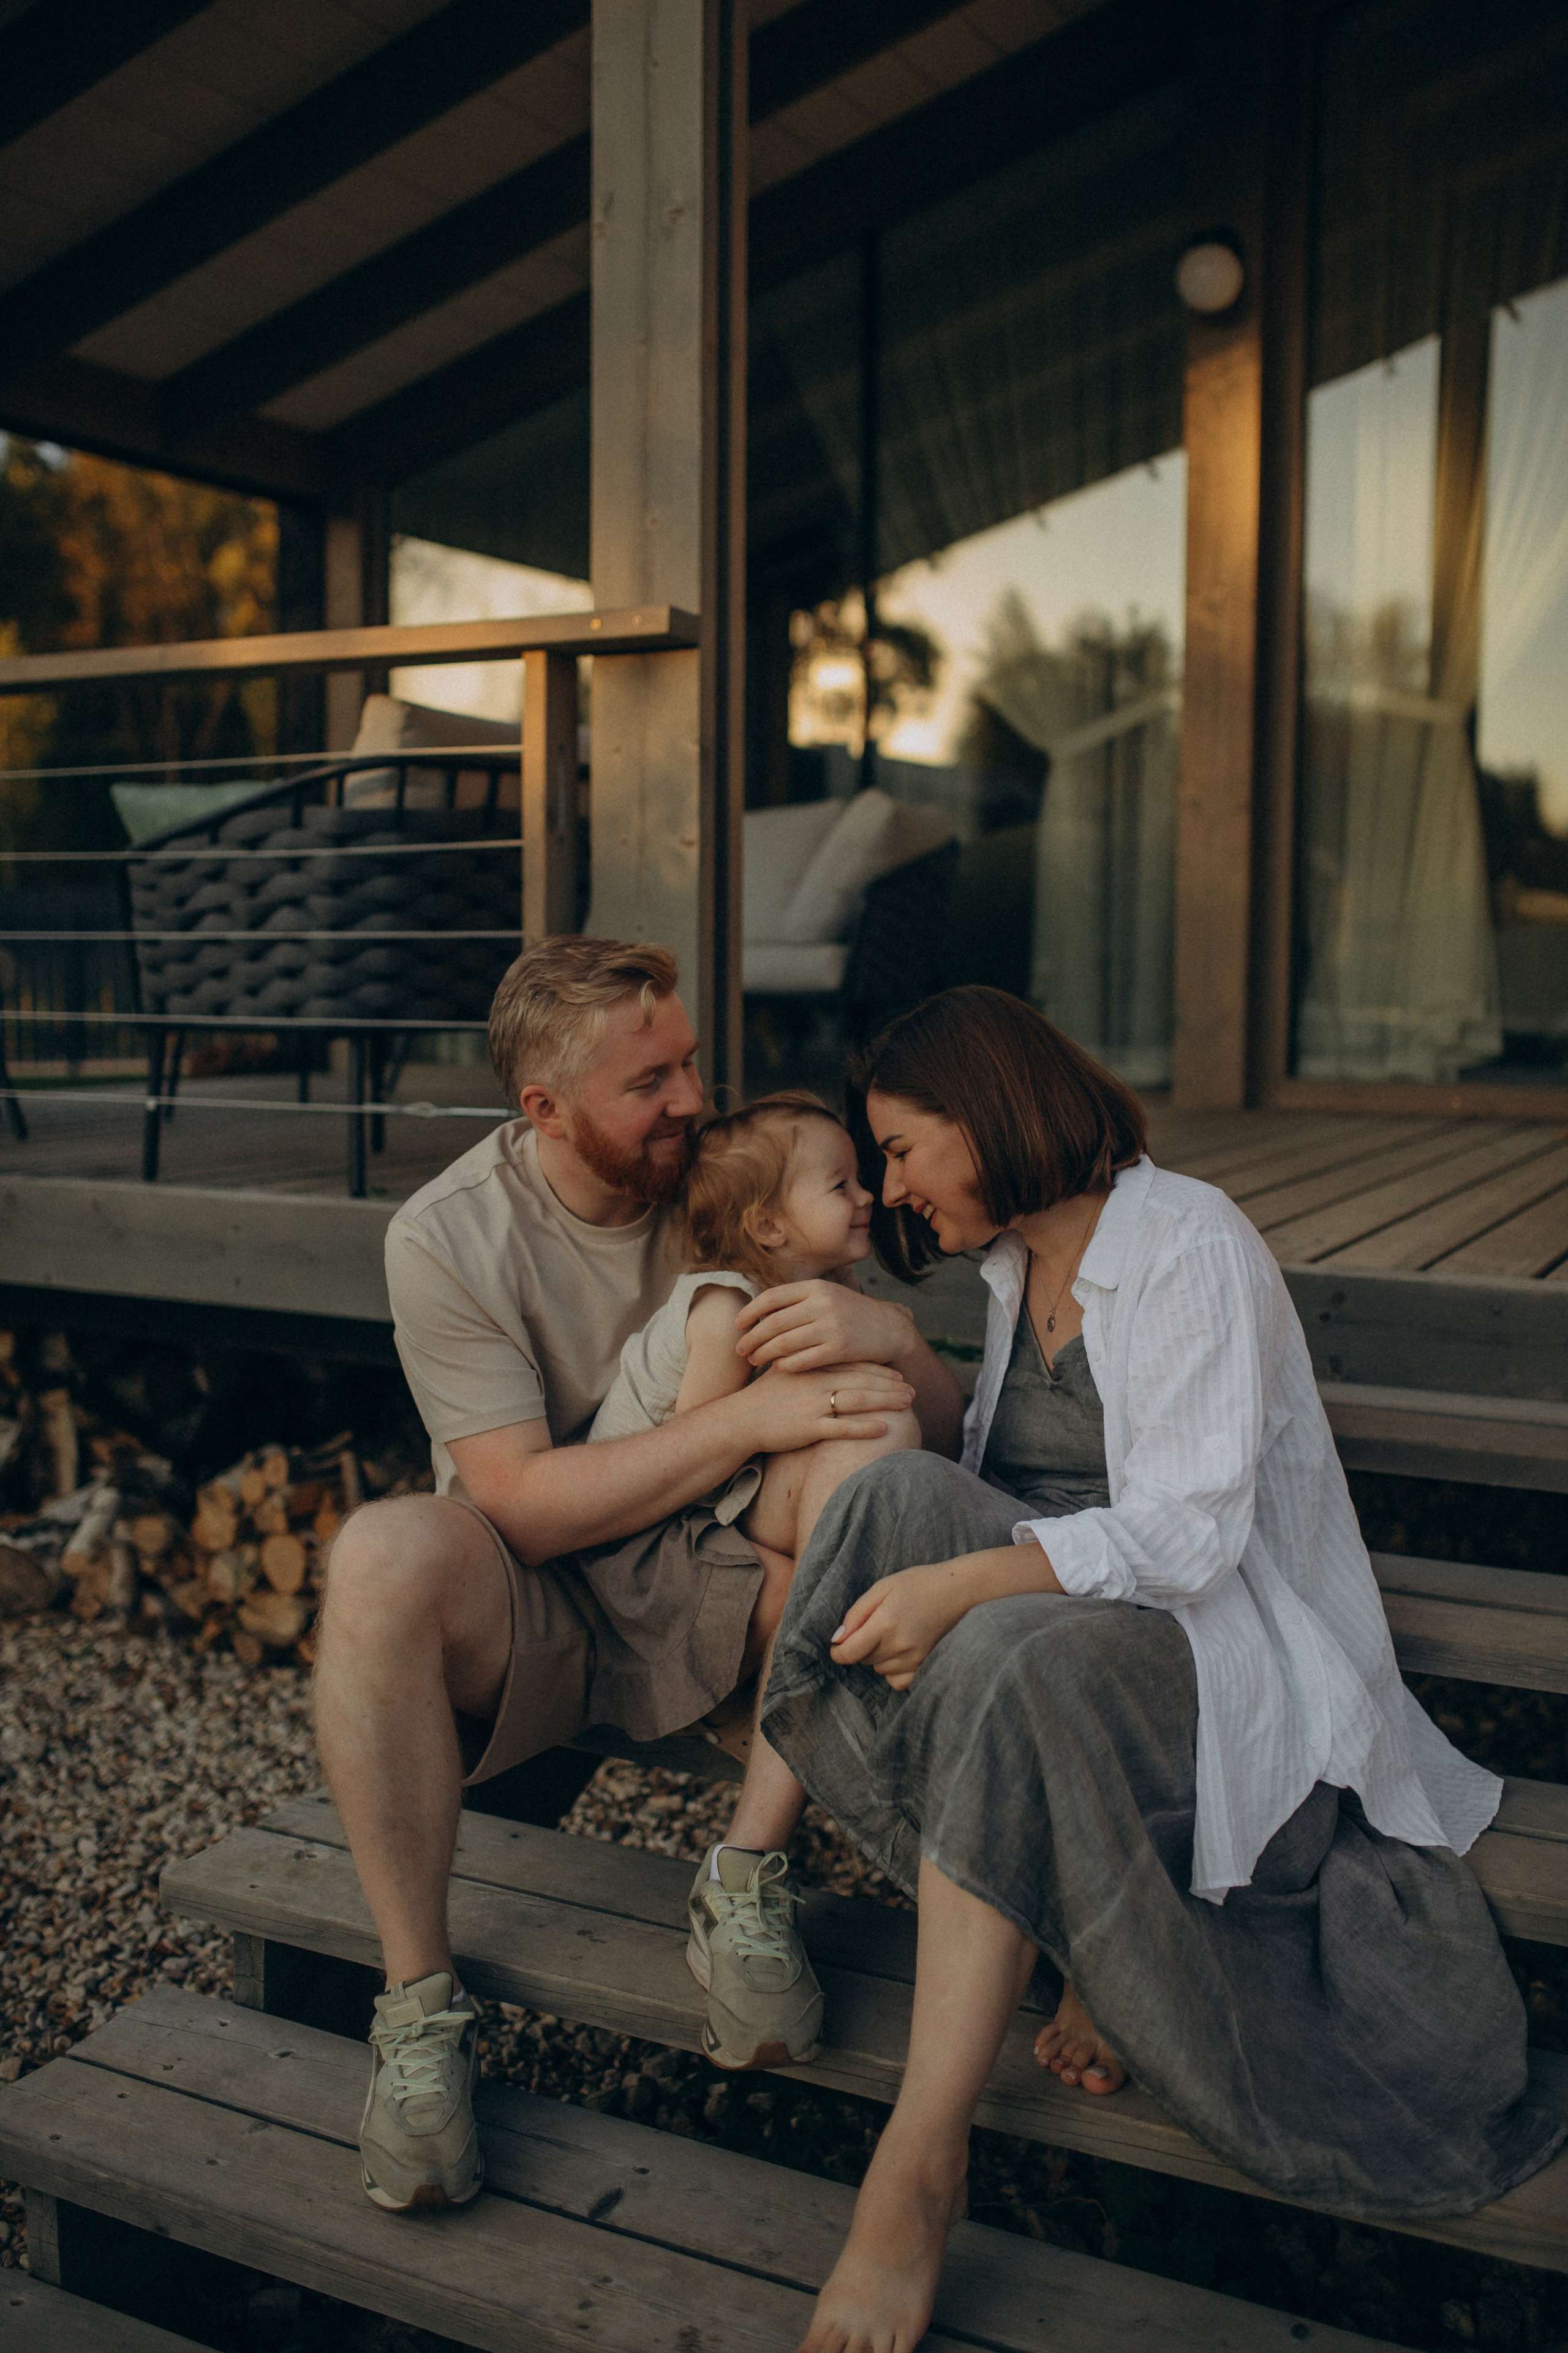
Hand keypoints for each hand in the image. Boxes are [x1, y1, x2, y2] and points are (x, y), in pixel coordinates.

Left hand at [735, 1280, 915, 1374]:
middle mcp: (822, 1303)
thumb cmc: (851, 1313)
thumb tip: (758, 1310)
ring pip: (785, 1342)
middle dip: (752, 1337)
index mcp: (816, 1286)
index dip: (750, 1311)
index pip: (772, 1297)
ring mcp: (832, 1326)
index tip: (738, 1324)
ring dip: (764, 1353)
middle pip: (774, 1322)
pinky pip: (802, 1360)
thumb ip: (797, 1300)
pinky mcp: (840, 1349)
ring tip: (753, 1360)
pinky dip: (785, 1365)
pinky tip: (777, 1368)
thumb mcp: (826, 1296)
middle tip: (740, 1349)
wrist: (889, 1328)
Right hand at [739, 1361, 913, 1455]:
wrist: (740, 1420)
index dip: (878, 1369)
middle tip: (912, 1390)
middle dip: (890, 1385)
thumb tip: (833, 1361)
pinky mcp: (808, 1428)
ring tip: (907, 1404)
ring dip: (885, 1401)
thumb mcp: (788, 1371)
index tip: (898, 1373)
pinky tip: (885, 1428)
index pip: (852, 1364)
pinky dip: (865, 1428)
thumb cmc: (765, 1397)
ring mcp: (812, 1405)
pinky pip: (842, 1428)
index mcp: (812, 1366)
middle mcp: (815, 1381)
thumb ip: (811, 1363)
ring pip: (857, 1401)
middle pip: (861, 1381)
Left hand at [829, 1545, 1055, 1687]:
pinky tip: (899, 1652)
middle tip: (875, 1624)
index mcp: (885, 1623)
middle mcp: (898, 1646)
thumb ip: (856, 1613)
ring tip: (892, 1633)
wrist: (959, 1591)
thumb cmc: (918, 1584)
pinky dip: (892, 1670)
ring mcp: (914, 1659)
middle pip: (863, 1660)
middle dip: (860, 1646)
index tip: (836, 1645)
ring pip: (878, 1669)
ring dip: (877, 1656)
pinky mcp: (924, 1666)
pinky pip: (896, 1681)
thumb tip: (837, 1638)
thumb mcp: (882, 1587)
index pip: (849, 1653)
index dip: (837, 1651)